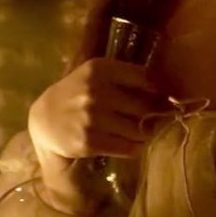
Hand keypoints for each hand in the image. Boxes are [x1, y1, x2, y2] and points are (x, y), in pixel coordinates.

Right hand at [28, 57, 168, 160]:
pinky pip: (128, 148)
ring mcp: (92, 118)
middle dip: (153, 115)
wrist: (46, 118)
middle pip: (145, 106)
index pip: (146, 78)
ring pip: (139, 130)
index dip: (161, 90)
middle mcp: (96, 91)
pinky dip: (134, 148)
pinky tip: (128, 143)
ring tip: (138, 131)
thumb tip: (169, 92)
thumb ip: (127, 77)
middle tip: (152, 118)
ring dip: (144, 133)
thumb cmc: (78, 93)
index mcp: (100, 68)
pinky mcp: (90, 141)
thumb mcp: (95, 74)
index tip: (165, 97)